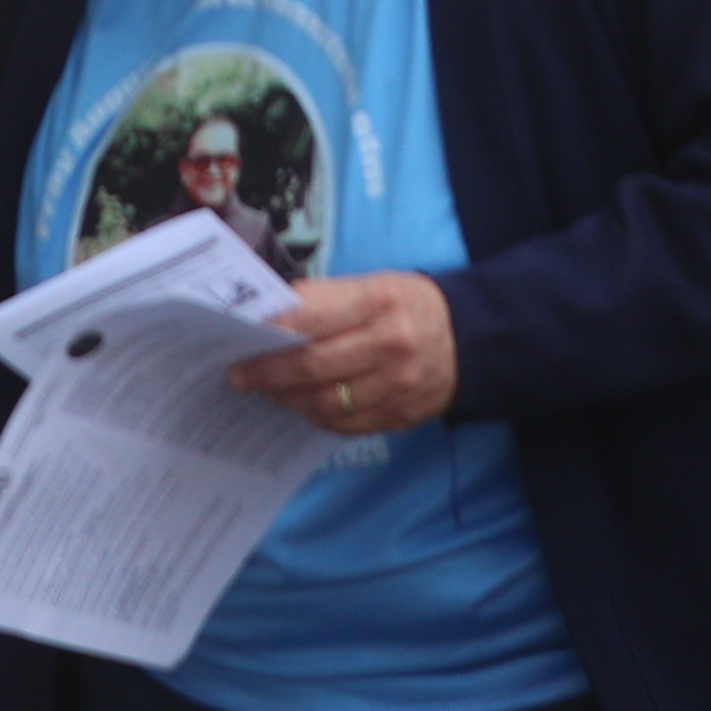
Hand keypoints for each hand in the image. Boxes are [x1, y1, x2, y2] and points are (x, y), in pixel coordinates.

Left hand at [231, 269, 459, 436]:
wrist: (470, 339)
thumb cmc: (406, 305)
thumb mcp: (373, 284)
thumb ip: (324, 300)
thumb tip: (268, 318)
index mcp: (380, 300)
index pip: (313, 316)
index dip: (272, 330)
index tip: (241, 337)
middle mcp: (392, 344)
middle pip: (314, 365)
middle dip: (268, 372)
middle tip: (239, 375)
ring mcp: (398, 385)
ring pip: (325, 402)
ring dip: (287, 399)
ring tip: (268, 390)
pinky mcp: (400, 416)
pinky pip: (344, 425)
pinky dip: (315, 416)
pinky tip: (301, 405)